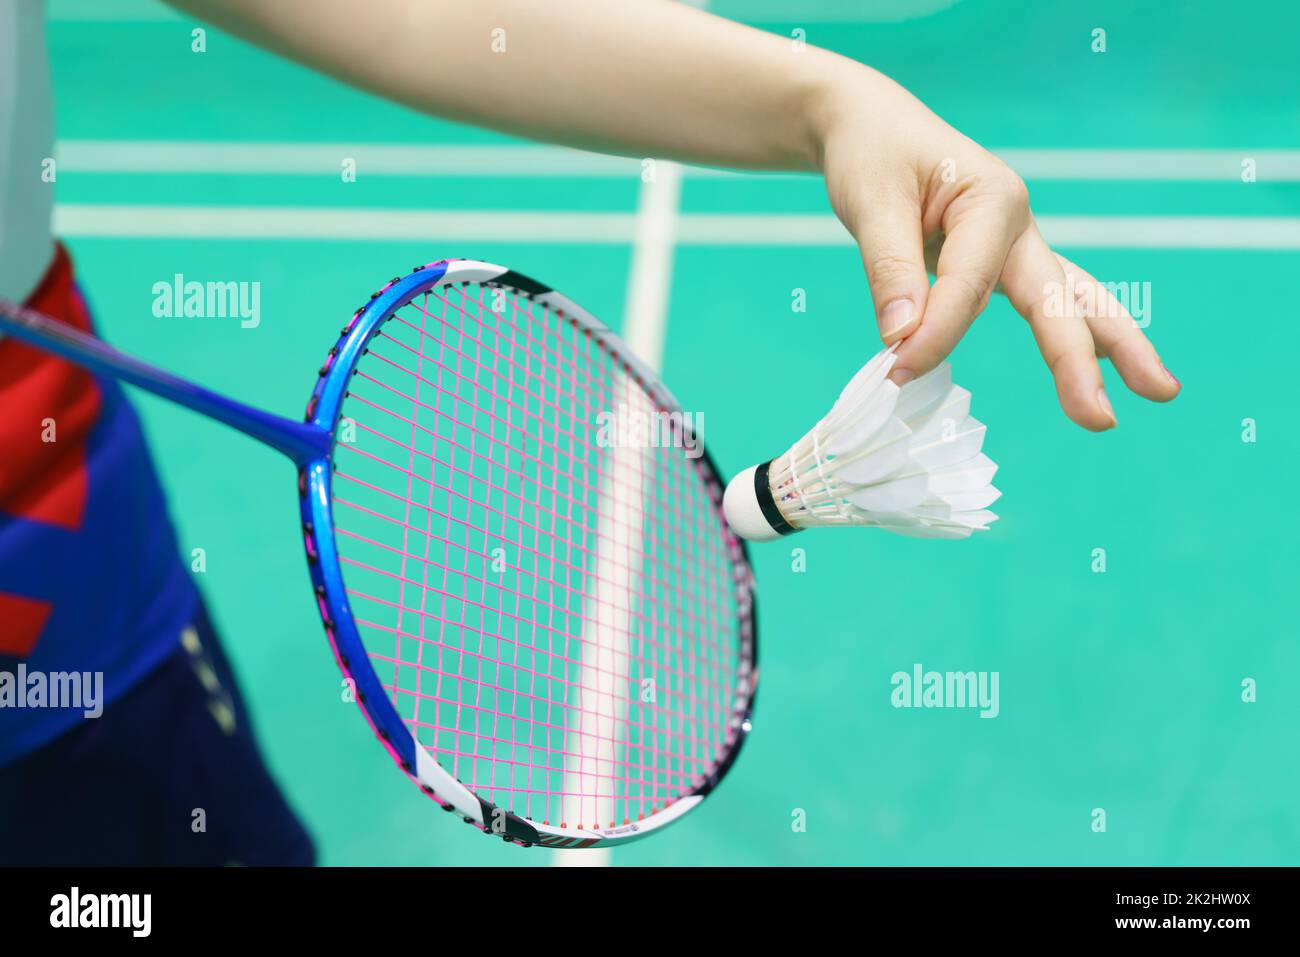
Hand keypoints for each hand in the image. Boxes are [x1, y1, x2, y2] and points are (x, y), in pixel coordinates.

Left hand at [814, 67, 1179, 429]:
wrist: (872, 127)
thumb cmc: (872, 156)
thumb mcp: (871, 203)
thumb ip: (890, 271)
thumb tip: (901, 341)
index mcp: (992, 199)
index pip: (970, 284)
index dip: (935, 333)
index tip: (895, 372)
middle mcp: (1016, 222)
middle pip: (1057, 296)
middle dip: (1077, 359)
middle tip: (1099, 418)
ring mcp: (1016, 243)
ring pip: (1071, 299)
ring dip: (1109, 347)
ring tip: (1158, 392)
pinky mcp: (1003, 262)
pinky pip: (1046, 301)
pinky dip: (1074, 333)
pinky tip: (1104, 370)